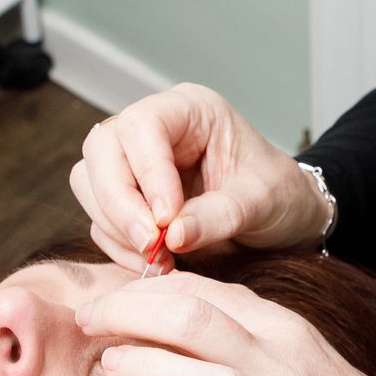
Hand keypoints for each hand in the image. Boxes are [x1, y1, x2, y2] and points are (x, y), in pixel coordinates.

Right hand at [70, 83, 328, 267]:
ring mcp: (136, 163)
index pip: (142, 125)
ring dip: (117, 228)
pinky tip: (156, 264)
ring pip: (90, 183)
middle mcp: (155, 130)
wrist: (286, 220)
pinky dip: (120, 247)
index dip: (146, 173)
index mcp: (190, 110)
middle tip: (151, 246)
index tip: (166, 221)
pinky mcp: (128, 199)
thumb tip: (172, 235)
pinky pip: (100, 220)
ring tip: (160, 259)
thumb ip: (220, 215)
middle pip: (102, 150)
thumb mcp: (264, 201)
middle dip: (119, 203)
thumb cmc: (281, 195)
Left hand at [76, 272, 375, 375]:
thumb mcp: (306, 360)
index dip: (143, 289)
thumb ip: (248, 335)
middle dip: (128, 313)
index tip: (105, 300)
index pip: (204, 291)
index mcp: (288, 335)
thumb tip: (175, 314)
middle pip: (195, 319)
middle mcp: (285, 371)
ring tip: (110, 366)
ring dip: (148, 367)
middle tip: (89, 323)